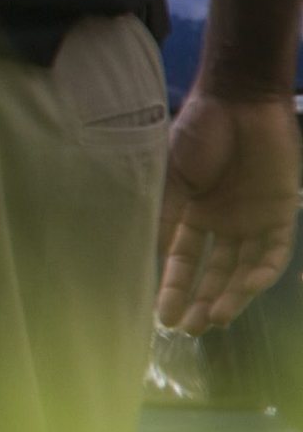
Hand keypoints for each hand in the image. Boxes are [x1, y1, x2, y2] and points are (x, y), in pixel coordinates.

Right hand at [160, 86, 300, 331]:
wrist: (239, 102)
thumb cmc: (198, 134)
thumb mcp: (172, 177)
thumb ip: (165, 215)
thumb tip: (151, 257)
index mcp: (194, 213)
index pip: (183, 260)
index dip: (173, 288)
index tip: (162, 316)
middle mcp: (224, 223)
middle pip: (215, 272)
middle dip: (202, 301)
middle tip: (191, 329)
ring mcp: (253, 220)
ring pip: (243, 269)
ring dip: (231, 295)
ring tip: (215, 319)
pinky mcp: (282, 214)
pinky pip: (273, 252)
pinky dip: (262, 272)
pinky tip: (246, 289)